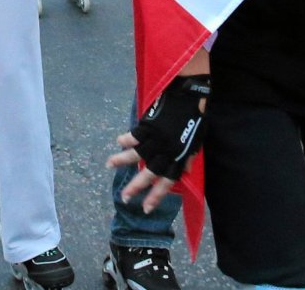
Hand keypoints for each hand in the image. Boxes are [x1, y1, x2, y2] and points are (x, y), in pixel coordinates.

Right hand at [108, 74, 211, 212]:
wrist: (188, 96)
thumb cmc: (195, 119)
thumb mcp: (195, 142)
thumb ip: (188, 157)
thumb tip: (184, 171)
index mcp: (179, 158)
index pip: (167, 182)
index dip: (156, 196)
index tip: (145, 209)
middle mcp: (166, 152)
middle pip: (149, 174)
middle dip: (136, 187)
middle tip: (124, 198)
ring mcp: (156, 139)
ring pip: (136, 155)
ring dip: (121, 161)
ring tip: (108, 165)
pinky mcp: (149, 126)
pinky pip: (134, 136)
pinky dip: (125, 140)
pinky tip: (118, 143)